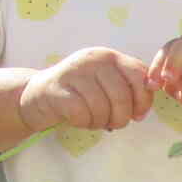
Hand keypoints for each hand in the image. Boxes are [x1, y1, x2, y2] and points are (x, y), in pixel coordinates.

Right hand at [17, 48, 152, 132]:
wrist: (38, 95)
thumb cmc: (80, 94)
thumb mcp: (106, 84)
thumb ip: (128, 89)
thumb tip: (143, 110)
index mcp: (110, 57)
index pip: (140, 75)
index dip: (144, 100)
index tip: (138, 114)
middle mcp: (93, 59)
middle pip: (122, 95)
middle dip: (122, 117)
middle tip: (114, 124)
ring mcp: (74, 72)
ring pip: (102, 106)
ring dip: (102, 122)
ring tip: (95, 121)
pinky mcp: (57, 89)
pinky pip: (82, 113)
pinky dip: (85, 123)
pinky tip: (79, 120)